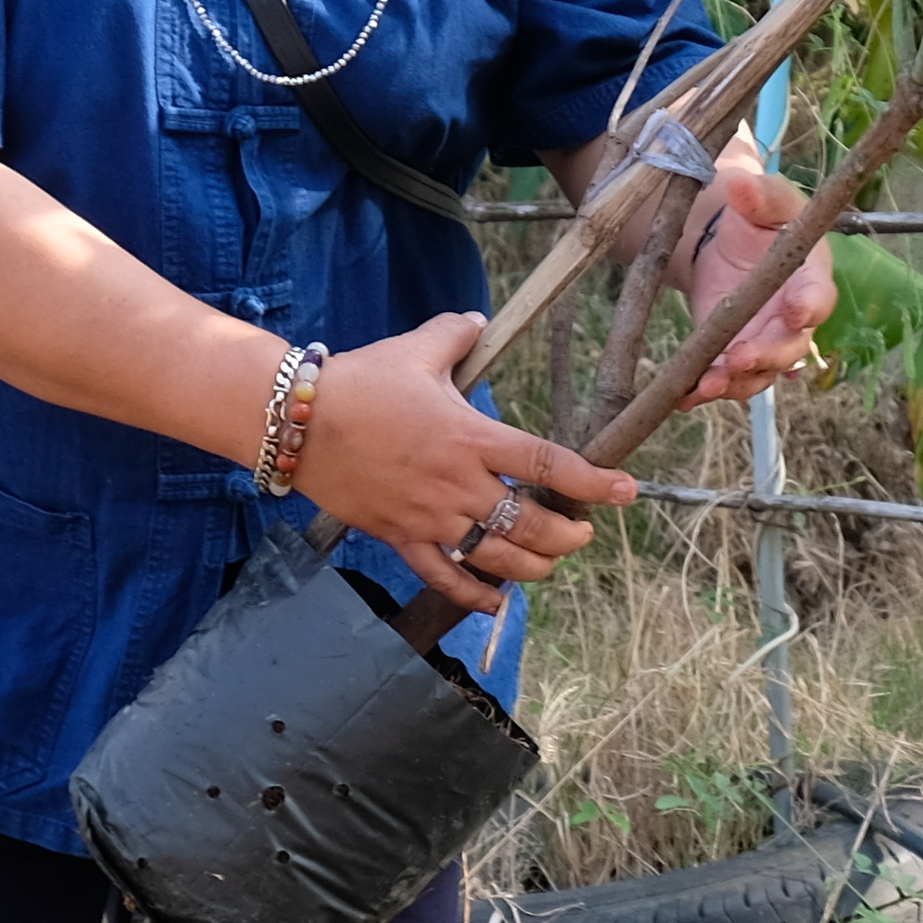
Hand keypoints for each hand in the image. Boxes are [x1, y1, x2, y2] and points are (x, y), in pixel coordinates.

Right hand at [289, 310, 639, 615]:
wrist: (297, 421)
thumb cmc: (360, 381)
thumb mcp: (414, 350)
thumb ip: (455, 337)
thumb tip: (477, 322)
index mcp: (471, 435)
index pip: (546, 463)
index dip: (592, 481)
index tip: (626, 490)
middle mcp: (458, 482)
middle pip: (532, 523)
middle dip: (569, 534)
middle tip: (584, 532)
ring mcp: (430, 515)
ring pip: (497, 557)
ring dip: (534, 565)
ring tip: (550, 561)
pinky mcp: (400, 536)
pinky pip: (444, 576)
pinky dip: (474, 594)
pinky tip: (496, 599)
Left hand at [666, 143, 837, 404]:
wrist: (728, 243)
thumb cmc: (760, 220)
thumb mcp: (765, 201)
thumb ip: (760, 195)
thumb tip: (742, 186)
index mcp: (811, 279)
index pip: (820, 298)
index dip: (810, 307)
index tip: (796, 312)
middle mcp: (793, 321)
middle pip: (789, 348)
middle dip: (765, 356)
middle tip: (738, 358)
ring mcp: (764, 343)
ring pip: (758, 374)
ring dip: (734, 383)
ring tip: (706, 386)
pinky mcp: (732, 356)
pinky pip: (725, 380)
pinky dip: (703, 391)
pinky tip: (681, 397)